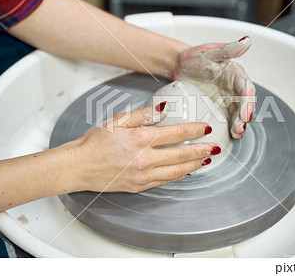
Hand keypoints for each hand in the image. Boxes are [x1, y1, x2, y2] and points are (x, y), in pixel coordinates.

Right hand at [67, 103, 219, 192]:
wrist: (78, 167)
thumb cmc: (94, 142)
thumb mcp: (117, 120)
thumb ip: (143, 115)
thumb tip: (163, 108)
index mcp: (140, 139)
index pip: (176, 133)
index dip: (194, 130)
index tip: (206, 128)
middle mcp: (144, 159)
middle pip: (181, 154)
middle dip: (202, 149)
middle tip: (216, 147)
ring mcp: (143, 175)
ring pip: (177, 170)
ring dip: (194, 164)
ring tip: (206, 159)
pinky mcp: (139, 186)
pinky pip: (165, 181)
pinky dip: (179, 175)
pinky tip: (186, 171)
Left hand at [173, 37, 255, 138]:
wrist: (178, 66)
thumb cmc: (194, 57)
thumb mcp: (210, 52)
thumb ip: (228, 48)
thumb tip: (246, 41)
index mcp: (236, 73)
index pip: (246, 88)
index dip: (248, 101)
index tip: (246, 112)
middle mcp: (234, 87)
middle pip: (244, 104)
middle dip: (244, 116)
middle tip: (241, 126)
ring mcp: (227, 98)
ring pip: (238, 113)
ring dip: (240, 124)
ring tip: (237, 133)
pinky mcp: (219, 107)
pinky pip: (227, 118)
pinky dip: (230, 126)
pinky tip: (231, 134)